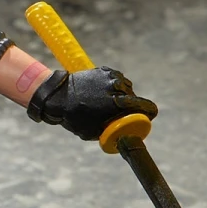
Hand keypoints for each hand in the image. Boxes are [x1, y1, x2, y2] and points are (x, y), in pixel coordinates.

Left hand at [26, 66, 157, 140]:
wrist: (57, 96)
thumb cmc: (74, 118)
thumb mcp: (94, 132)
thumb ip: (112, 133)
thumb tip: (124, 137)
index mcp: (118, 103)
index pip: (147, 106)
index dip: (149, 114)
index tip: (147, 118)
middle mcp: (118, 87)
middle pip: (136, 99)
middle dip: (131, 107)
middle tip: (120, 114)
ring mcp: (111, 76)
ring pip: (126, 88)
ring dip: (122, 95)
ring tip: (108, 103)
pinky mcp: (105, 70)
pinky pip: (117, 80)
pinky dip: (114, 86)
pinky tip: (103, 92)